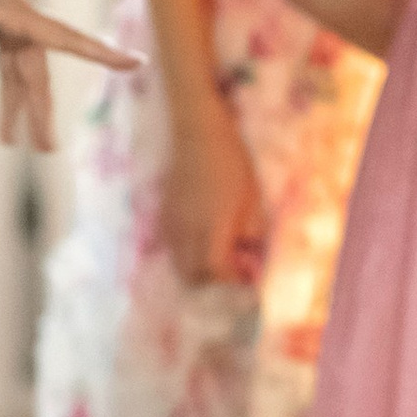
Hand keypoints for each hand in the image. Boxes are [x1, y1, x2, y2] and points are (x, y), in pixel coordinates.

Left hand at [0, 0, 139, 152]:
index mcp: (20, 14)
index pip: (67, 37)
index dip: (102, 53)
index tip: (139, 63)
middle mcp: (23, 23)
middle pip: (37, 73)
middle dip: (40, 113)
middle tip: (46, 150)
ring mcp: (13, 27)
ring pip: (21, 75)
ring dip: (17, 110)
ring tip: (10, 144)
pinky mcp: (1, 29)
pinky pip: (7, 67)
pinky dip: (6, 94)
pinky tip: (5, 121)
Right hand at [162, 95, 267, 284]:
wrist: (198, 136)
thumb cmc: (232, 165)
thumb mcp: (253, 200)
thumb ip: (252, 233)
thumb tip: (250, 257)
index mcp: (211, 228)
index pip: (214, 271)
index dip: (232, 279)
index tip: (247, 275)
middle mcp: (185, 231)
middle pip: (191, 276)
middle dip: (213, 280)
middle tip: (232, 268)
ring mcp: (170, 224)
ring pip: (178, 264)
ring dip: (198, 268)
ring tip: (219, 253)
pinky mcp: (163, 216)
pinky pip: (171, 248)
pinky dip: (186, 254)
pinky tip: (203, 238)